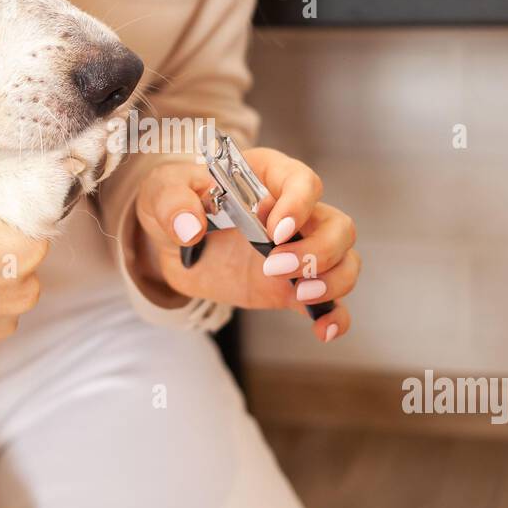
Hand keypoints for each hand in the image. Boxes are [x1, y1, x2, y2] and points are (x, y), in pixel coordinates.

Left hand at [134, 148, 359, 341]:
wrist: (171, 242)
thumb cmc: (176, 202)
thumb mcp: (163, 192)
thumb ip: (173, 202)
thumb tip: (189, 227)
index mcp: (269, 178)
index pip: (304, 183)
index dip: (298, 205)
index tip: (275, 230)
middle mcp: (295, 213)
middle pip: (338, 226)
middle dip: (317, 250)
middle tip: (274, 266)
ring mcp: (299, 250)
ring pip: (344, 260)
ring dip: (331, 280)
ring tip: (299, 294)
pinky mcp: (292, 285)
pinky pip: (329, 301)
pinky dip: (334, 316)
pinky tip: (324, 330)